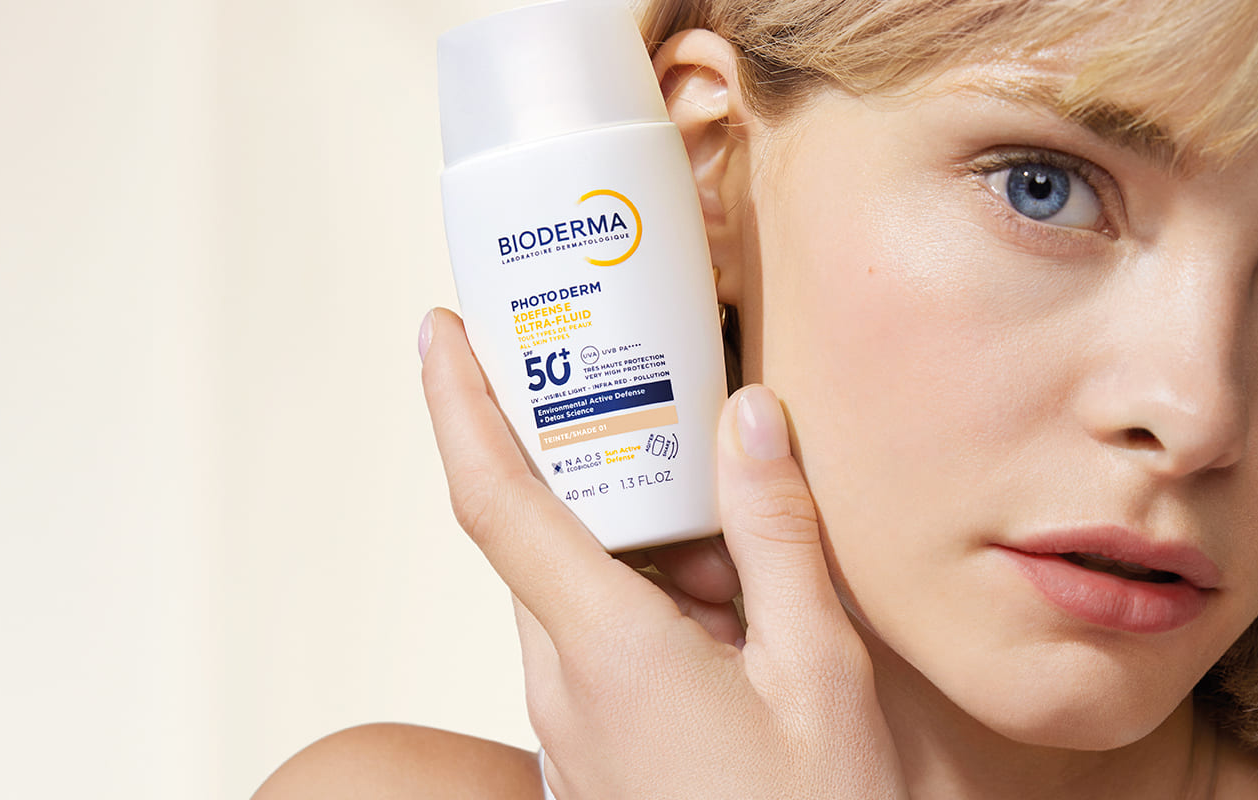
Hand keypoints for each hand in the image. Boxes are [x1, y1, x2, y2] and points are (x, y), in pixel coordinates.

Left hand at [418, 308, 907, 799]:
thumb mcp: (817, 671)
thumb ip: (778, 534)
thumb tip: (749, 415)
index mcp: (606, 648)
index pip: (495, 500)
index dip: (457, 402)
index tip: (439, 325)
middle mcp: (562, 682)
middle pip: (549, 532)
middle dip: (611, 471)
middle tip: (681, 424)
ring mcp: (570, 721)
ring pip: (584, 587)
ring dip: (658, 550)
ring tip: (752, 564)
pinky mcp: (593, 745)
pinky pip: (606, 639)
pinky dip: (666, 605)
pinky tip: (743, 622)